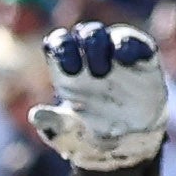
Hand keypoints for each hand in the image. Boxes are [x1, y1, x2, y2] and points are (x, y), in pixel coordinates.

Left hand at [28, 22, 166, 170]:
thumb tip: (35, 116)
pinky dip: (129, 45)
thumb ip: (54, 124)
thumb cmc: (94, 131)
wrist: (131, 141)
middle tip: (90, 71)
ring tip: (104, 71)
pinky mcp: (140, 58)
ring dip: (101, 46)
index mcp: (69, 69)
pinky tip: (126, 57)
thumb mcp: (72, 134)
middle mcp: (90, 56)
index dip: (61, 47)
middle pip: (83, 34)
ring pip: (106, 35)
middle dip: (85, 45)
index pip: (59, 44)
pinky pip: (134, 43)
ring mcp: (115, 55)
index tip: (70, 69)